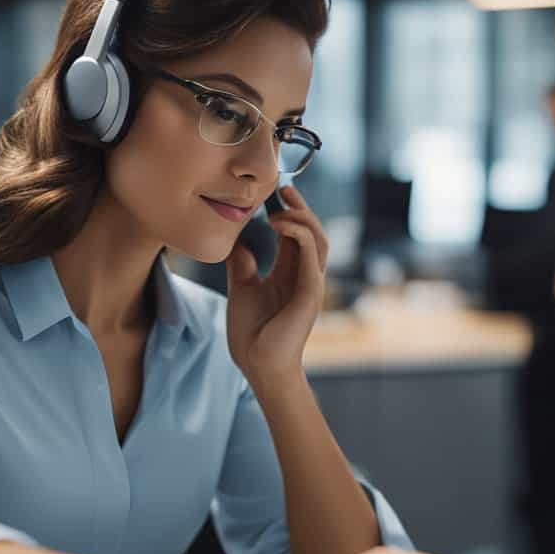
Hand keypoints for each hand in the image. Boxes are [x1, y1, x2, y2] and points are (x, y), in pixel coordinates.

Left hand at [225, 184, 327, 383]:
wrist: (258, 365)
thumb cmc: (252, 333)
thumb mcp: (242, 288)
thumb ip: (243, 265)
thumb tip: (236, 242)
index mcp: (290, 274)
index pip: (296, 234)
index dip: (288, 211)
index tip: (273, 194)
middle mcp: (305, 276)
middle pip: (312, 231)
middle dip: (300, 207)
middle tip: (284, 188)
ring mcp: (311, 283)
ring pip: (318, 238)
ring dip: (301, 217)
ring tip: (279, 207)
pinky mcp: (310, 291)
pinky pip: (310, 253)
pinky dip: (298, 233)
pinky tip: (278, 224)